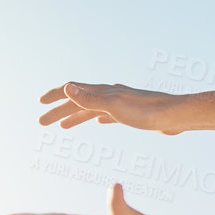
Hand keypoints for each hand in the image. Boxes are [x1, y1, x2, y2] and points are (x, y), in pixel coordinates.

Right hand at [38, 82, 185, 133]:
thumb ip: (90, 99)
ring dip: (75, 116)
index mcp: (104, 92)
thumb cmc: (147, 112)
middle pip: (79, 101)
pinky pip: (109, 115)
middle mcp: (111, 95)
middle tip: (42, 123)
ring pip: (92, 109)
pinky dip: (98, 118)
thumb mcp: (114, 106)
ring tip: (63, 127)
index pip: (73, 90)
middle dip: (59, 111)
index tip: (39, 104)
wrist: (175, 116)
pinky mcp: (133, 114)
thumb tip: (66, 87)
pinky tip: (98, 122)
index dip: (55, 96)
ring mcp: (121, 104)